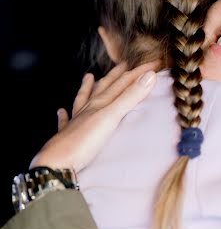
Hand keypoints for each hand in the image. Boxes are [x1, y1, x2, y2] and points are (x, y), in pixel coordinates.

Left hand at [30, 61, 157, 171]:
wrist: (57, 164)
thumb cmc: (84, 141)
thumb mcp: (111, 117)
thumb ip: (130, 97)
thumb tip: (149, 76)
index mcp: (100, 103)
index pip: (123, 83)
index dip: (139, 72)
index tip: (155, 64)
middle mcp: (87, 109)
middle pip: (104, 87)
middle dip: (116, 75)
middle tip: (124, 64)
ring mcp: (75, 122)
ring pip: (82, 100)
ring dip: (87, 88)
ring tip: (87, 77)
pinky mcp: (66, 137)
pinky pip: (65, 122)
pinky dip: (64, 115)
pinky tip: (61, 111)